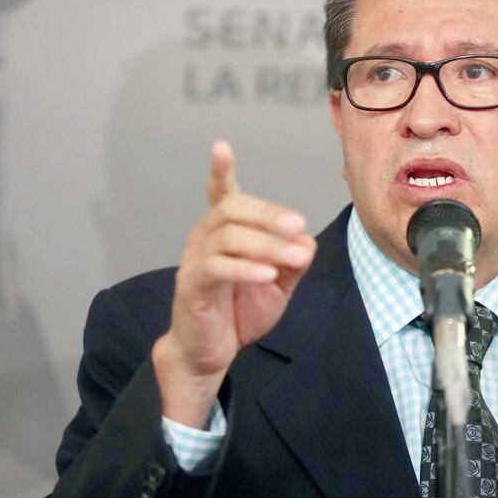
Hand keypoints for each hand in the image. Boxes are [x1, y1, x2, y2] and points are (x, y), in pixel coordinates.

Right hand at [152, 141, 315, 426]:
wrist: (211, 350)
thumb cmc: (241, 309)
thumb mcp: (279, 282)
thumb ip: (293, 260)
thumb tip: (306, 240)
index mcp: (224, 230)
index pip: (220, 193)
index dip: (220, 170)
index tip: (221, 147)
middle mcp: (204, 237)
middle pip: (232, 208)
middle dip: (268, 214)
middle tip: (298, 225)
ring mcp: (194, 259)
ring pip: (228, 236)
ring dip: (267, 245)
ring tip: (295, 258)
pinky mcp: (191, 284)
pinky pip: (216, 267)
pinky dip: (245, 268)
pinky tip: (268, 274)